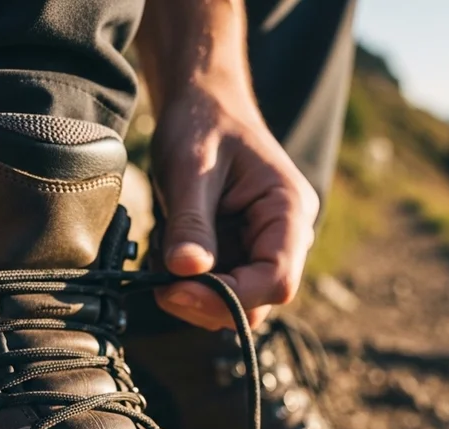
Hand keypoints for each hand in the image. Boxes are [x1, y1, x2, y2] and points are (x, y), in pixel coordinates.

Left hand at [149, 86, 317, 329]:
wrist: (201, 105)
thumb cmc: (203, 124)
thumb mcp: (190, 168)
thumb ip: (190, 221)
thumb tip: (184, 271)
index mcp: (289, 211)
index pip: (277, 280)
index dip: (229, 296)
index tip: (176, 288)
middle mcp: (285, 237)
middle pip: (256, 302)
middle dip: (204, 299)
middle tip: (159, 278)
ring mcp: (261, 249)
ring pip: (233, 302)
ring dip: (191, 292)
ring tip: (162, 251)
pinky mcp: (237, 255)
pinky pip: (215, 288)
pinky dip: (184, 281)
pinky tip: (167, 249)